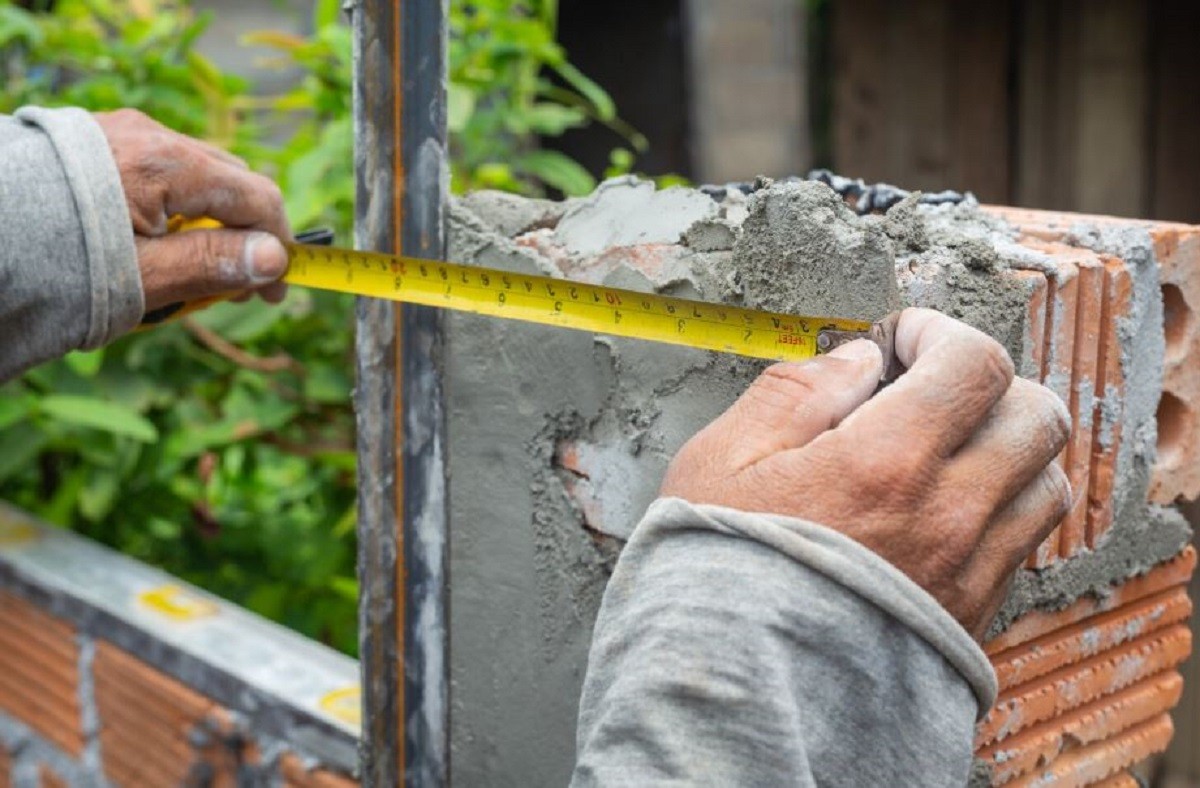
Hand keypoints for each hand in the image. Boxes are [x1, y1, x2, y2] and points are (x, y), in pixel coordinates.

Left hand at [93, 109, 291, 310]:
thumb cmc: (45, 264)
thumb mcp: (139, 277)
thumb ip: (210, 263)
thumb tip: (275, 258)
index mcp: (164, 163)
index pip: (256, 197)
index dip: (277, 247)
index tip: (273, 292)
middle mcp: (148, 133)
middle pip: (231, 181)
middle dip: (244, 233)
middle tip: (232, 286)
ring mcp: (120, 131)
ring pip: (197, 176)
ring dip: (208, 221)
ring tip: (189, 268)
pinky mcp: (97, 140)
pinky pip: (159, 170)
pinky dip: (173, 207)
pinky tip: (154, 242)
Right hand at [661, 308, 1071, 639]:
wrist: (730, 690)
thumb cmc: (714, 574)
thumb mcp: (719, 460)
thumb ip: (793, 393)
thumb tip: (856, 360)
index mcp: (885, 465)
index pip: (974, 364)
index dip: (942, 331)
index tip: (903, 339)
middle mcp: (946, 516)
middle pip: (1037, 416)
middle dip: (989, 381)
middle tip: (930, 385)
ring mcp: (967, 572)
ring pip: (1046, 481)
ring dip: (1005, 445)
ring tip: (944, 447)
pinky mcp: (968, 614)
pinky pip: (1023, 542)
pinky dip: (1000, 505)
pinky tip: (941, 505)